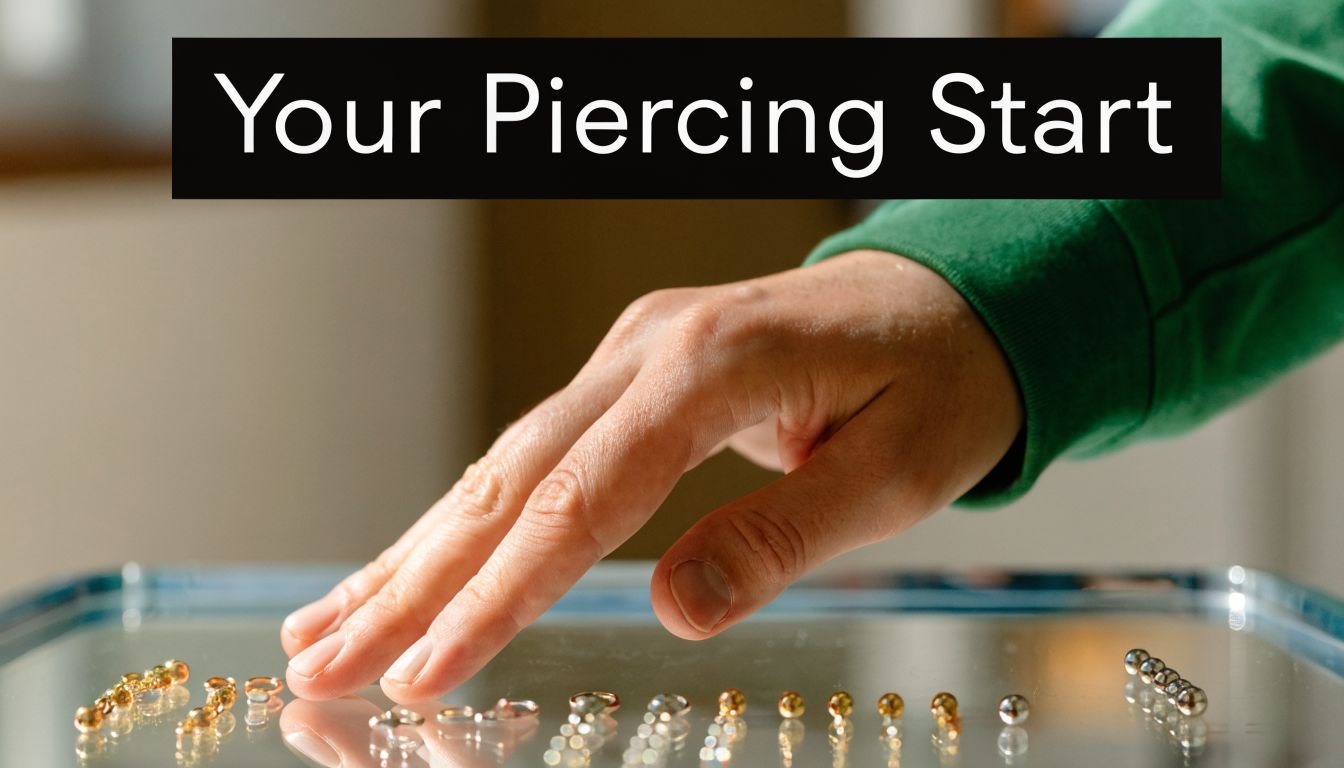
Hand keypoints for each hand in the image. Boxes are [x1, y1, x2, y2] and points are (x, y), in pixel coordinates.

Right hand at [280, 250, 1021, 701]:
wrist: (952, 298)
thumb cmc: (941, 382)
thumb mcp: (895, 472)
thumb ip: (780, 535)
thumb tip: (675, 610)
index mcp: (712, 368)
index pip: (582, 500)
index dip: (500, 596)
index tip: (426, 672)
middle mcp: (648, 349)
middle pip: (510, 476)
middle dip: (413, 581)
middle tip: (322, 661)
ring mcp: (632, 353)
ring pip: (503, 460)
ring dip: (415, 548)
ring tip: (326, 624)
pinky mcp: (632, 372)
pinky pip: (535, 448)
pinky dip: (469, 514)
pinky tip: (415, 557)